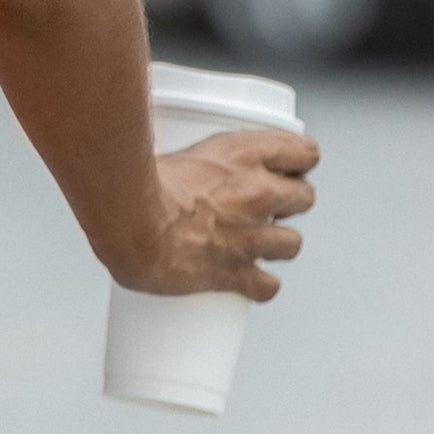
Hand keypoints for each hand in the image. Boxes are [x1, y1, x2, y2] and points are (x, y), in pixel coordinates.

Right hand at [107, 128, 319, 302]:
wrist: (129, 220)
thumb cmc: (138, 181)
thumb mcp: (175, 147)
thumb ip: (194, 154)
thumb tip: (180, 154)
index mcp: (244, 153)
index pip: (304, 153)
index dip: (297, 162)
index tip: (287, 167)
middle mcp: (257, 192)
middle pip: (305, 197)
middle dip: (289, 202)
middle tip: (265, 205)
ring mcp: (251, 236)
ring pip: (293, 243)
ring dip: (277, 243)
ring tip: (255, 242)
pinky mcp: (236, 273)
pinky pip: (268, 286)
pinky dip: (258, 285)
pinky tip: (245, 280)